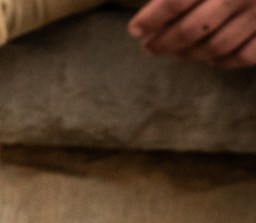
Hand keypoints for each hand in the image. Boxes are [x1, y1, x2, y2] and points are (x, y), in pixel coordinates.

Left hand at [128, 0, 255, 67]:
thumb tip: (149, 15)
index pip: (177, 0)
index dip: (152, 18)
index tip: (135, 29)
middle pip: (193, 28)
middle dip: (165, 42)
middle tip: (148, 47)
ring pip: (215, 46)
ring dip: (188, 54)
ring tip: (173, 51)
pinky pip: (243, 56)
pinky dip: (221, 60)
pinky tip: (207, 56)